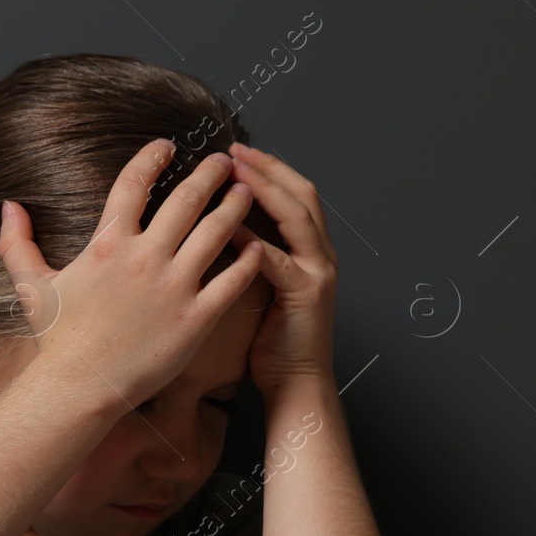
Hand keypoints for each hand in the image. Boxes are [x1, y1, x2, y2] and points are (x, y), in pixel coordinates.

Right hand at [0, 140, 266, 409]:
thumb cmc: (56, 340)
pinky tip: (258, 247)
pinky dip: (249, 260)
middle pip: (186, 199)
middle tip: (221, 160)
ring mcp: (174, 286)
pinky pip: (233, 280)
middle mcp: (145, 257)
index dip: (151, 158)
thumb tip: (8, 206)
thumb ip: (17, 243)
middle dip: (208, 173)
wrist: (79, 388)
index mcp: (108, 243)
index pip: (133, 183)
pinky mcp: (196, 317)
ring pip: (217, 231)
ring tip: (244, 191)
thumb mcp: (31, 286)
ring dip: (234, 205)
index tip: (167, 147)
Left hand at [225, 143, 338, 393]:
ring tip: (235, 174)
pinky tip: (230, 228)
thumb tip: (214, 232)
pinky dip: (255, 241)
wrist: (295, 384)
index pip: (293, 196)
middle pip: (301, 195)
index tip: (235, 154)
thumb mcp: (259, 290)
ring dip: (266, 191)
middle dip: (268, 169)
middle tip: (234, 151)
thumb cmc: (268, 343)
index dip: (268, 171)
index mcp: (309, 252)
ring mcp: (319, 273)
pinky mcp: (308, 295)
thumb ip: (248, 259)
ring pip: (297, 217)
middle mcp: (320, 256)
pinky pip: (280, 260)